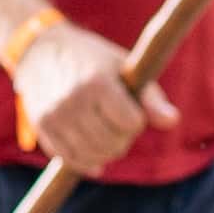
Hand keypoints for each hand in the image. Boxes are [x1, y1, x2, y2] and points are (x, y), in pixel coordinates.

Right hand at [11, 18, 147, 177]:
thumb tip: (173, 121)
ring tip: (106, 135)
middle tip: (118, 123)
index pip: (132, 123)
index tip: (130, 108)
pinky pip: (70, 159)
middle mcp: (73, 100)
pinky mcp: (42, 127)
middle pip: (114, 143)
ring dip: (106, 152)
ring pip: (93, 155)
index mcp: (97, 82)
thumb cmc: (93, 59)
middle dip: (123, 138)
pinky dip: (86, 162)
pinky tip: (94, 155)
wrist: (41, 50)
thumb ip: (150, 97)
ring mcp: (55, 115)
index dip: (137, 120)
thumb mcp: (124, 68)